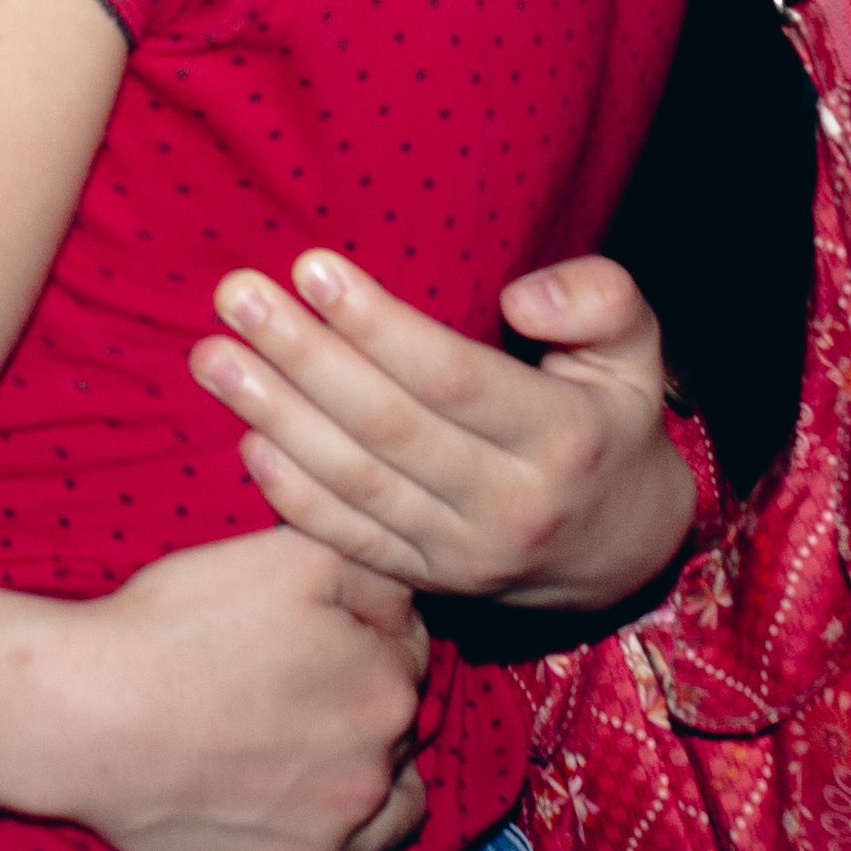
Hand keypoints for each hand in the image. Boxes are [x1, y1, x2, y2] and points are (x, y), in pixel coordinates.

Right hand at [44, 525, 433, 850]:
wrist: (93, 713)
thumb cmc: (184, 626)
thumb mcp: (294, 557)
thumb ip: (374, 575)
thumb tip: (408, 608)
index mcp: (384, 691)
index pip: (408, 656)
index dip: (374, 635)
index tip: (333, 627)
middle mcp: (370, 773)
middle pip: (397, 735)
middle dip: (372, 709)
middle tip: (316, 685)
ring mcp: (323, 837)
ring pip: (387, 821)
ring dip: (389, 798)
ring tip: (364, 778)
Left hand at [190, 249, 698, 609]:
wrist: (624, 555)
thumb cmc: (613, 424)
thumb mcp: (637, 354)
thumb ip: (601, 301)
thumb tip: (522, 298)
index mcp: (562, 438)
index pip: (452, 378)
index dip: (377, 325)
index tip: (310, 265)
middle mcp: (510, 506)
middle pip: (387, 426)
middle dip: (302, 356)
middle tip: (236, 295)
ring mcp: (464, 555)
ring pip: (356, 484)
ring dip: (275, 417)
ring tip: (212, 357)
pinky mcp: (429, 584)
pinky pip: (350, 540)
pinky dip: (293, 495)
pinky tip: (244, 437)